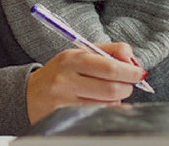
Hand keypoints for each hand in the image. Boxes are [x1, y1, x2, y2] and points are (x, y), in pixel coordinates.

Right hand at [26, 41, 146, 124]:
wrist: (29, 94)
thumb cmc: (62, 72)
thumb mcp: (80, 54)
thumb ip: (110, 51)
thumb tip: (133, 60)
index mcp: (72, 58)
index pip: (110, 66)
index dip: (131, 71)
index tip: (139, 73)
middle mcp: (66, 79)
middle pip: (112, 88)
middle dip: (127, 87)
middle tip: (128, 84)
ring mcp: (65, 101)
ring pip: (108, 104)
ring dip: (118, 99)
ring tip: (111, 92)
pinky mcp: (65, 118)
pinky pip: (98, 115)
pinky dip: (108, 109)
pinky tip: (102, 103)